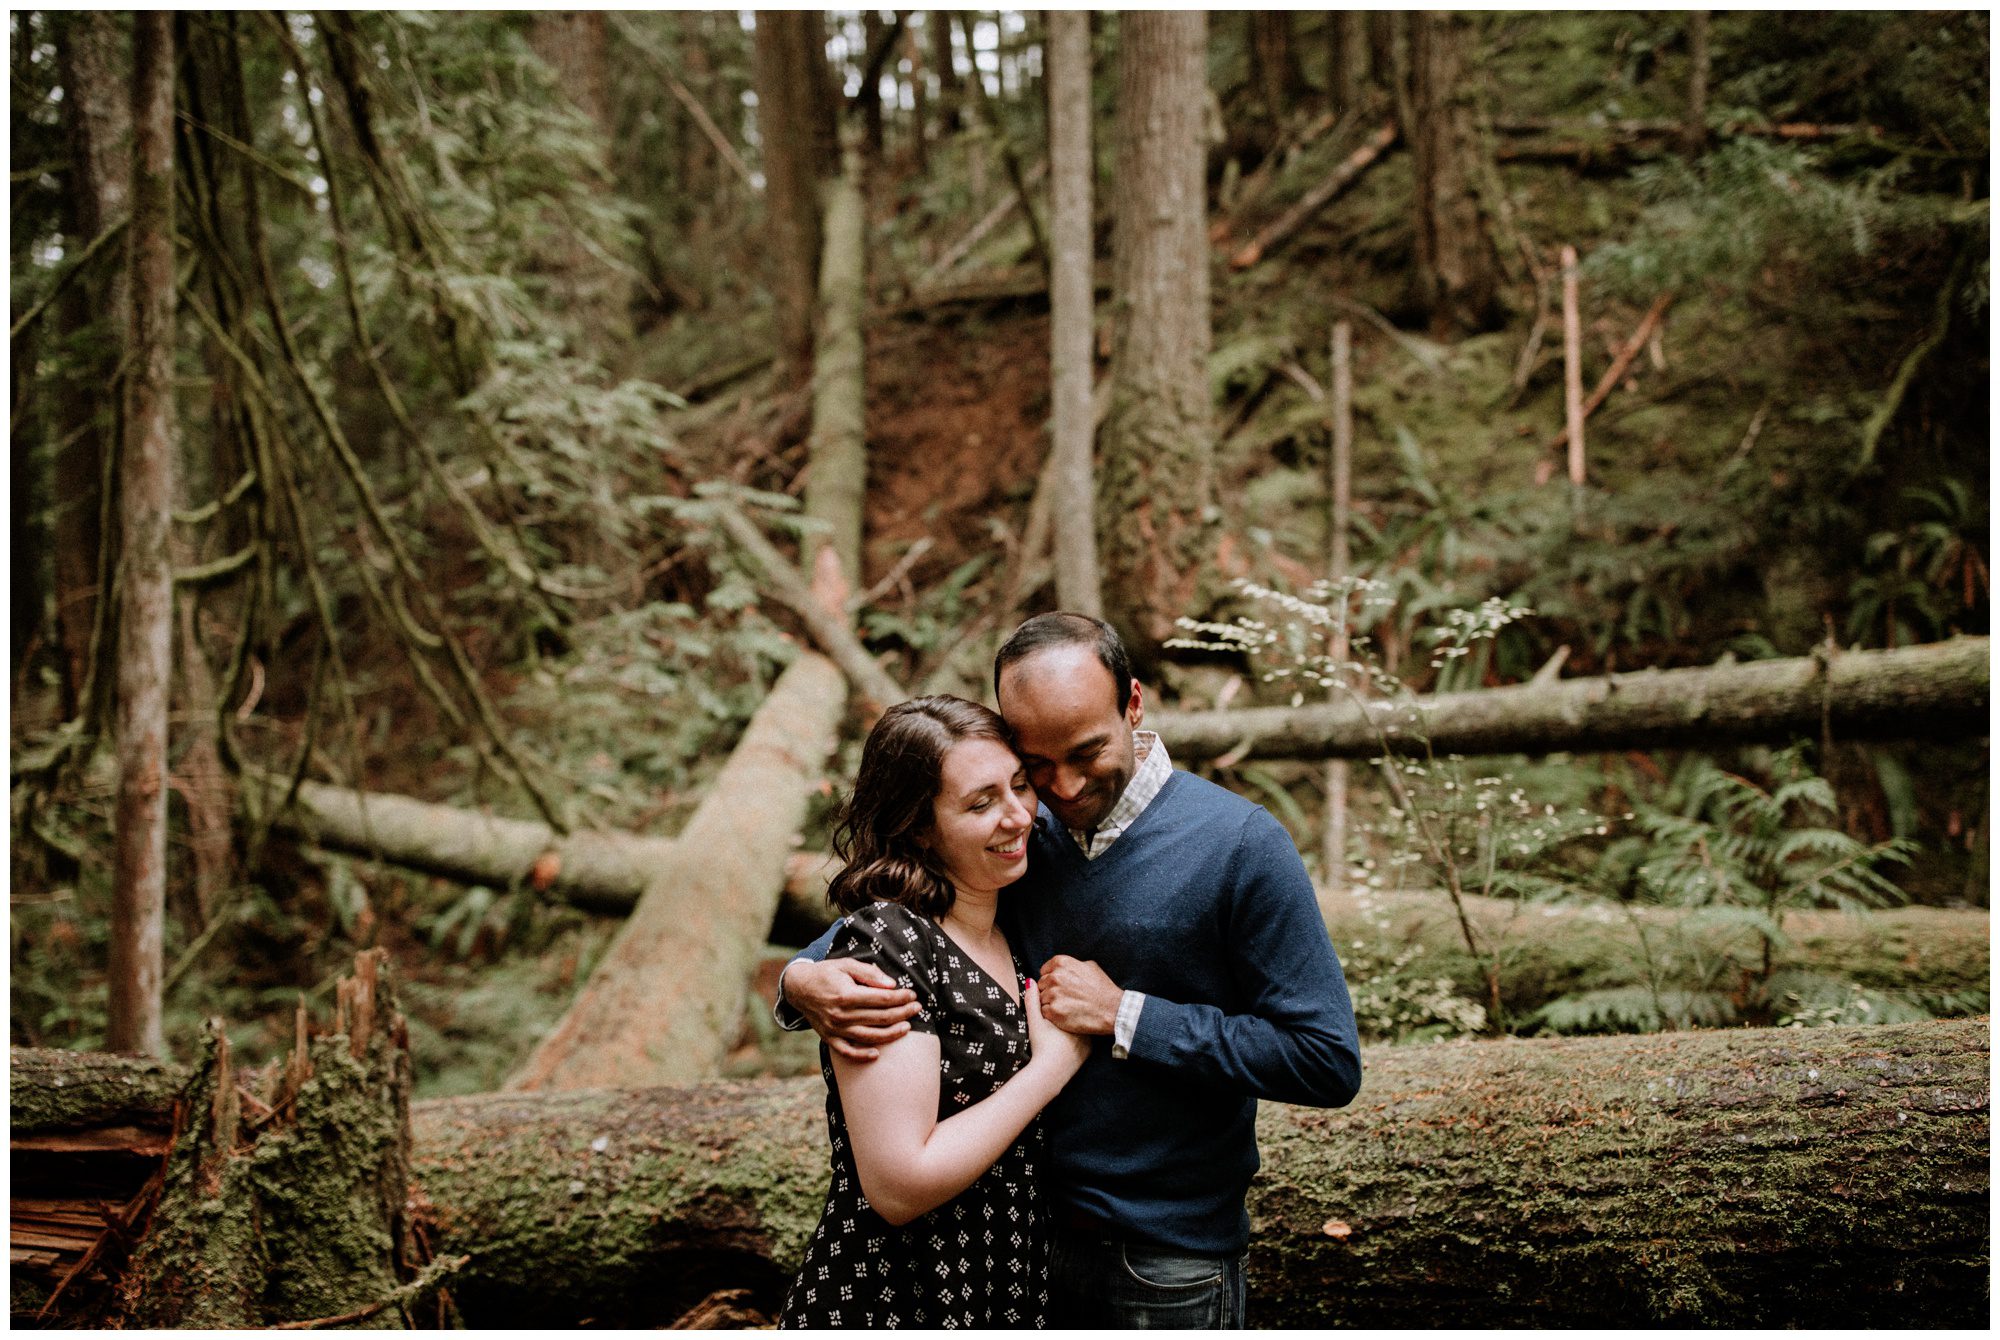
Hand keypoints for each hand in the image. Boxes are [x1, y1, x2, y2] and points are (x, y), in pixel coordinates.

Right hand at [786, 957, 920, 1060]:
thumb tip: (892, 985)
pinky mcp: (829, 1038)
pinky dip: (862, 1055)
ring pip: (869, 1036)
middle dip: (902, 1013)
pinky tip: (877, 1054)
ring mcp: (835, 1029)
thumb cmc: (827, 973)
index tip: (913, 995)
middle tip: (916, 1008)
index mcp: (846, 995)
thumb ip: (869, 973)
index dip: (901, 998)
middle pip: (880, 1018)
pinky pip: (847, 1051)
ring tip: (907, 1027)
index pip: (882, 999)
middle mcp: (841, 1015)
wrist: (799, 988)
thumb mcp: (846, 965)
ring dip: (891, 1033)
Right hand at [1023, 978, 1089, 1078]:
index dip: (1061, 1003)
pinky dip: (1078, 1040)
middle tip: (1055, 1025)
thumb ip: (1032, 1001)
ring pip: (1083, 1026)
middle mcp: (1084, 1025)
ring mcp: (1089, 1038)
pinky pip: (1086, 1040)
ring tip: (1059, 1034)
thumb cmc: (1041, 1046)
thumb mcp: (1034, 1022)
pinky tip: (1066, 1044)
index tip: (1053, 1011)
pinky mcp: (1089, 1051)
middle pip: (1078, 1013)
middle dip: (1070, 1012)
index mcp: (1072, 1015)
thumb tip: (1029, 982)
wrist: (1049, 1074)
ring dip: (1075, 1026)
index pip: (1071, 1002)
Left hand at [1036, 955, 1121, 1035]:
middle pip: (1041, 985)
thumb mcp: (1090, 967)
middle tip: (1064, 998)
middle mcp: (1055, 977)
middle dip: (1049, 991)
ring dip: (1050, 1004)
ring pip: (1041, 999)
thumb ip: (1072, 965)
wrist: (1113, 1010)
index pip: (1044, 971)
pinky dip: (1052, 1015)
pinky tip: (1065, 1015)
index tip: (1058, 986)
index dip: (1050, 980)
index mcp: (1062, 963)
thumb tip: (1061, 968)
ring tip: (1066, 1007)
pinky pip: (1044, 1012)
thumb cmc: (1104, 990)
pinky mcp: (1053, 1011)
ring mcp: (1053, 994)